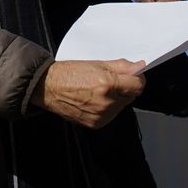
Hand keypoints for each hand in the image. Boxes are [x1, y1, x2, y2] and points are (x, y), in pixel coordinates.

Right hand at [30, 58, 145, 128]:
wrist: (48, 87)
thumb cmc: (68, 73)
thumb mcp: (97, 63)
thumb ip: (121, 66)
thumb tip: (139, 67)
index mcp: (107, 84)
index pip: (138, 85)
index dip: (136, 79)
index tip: (132, 76)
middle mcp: (106, 102)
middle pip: (130, 96)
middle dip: (124, 88)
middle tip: (108, 80)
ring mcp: (101, 115)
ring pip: (121, 107)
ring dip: (116, 99)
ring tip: (98, 90)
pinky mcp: (96, 124)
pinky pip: (110, 115)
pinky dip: (107, 108)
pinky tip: (94, 100)